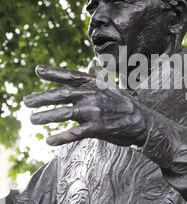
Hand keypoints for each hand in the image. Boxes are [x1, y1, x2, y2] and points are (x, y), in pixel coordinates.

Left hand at [24, 65, 146, 146]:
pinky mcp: (97, 128)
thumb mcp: (113, 87)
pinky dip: (60, 137)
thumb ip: (99, 76)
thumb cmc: (126, 104)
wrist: (143, 122)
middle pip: (62, 95)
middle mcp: (93, 96)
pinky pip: (74, 133)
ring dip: (46, 116)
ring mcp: (94, 112)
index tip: (38, 70)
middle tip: (26, 101)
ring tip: (32, 120)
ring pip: (64, 114)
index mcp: (96, 85)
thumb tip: (93, 63)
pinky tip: (49, 140)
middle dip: (41, 98)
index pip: (71, 76)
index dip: (53, 73)